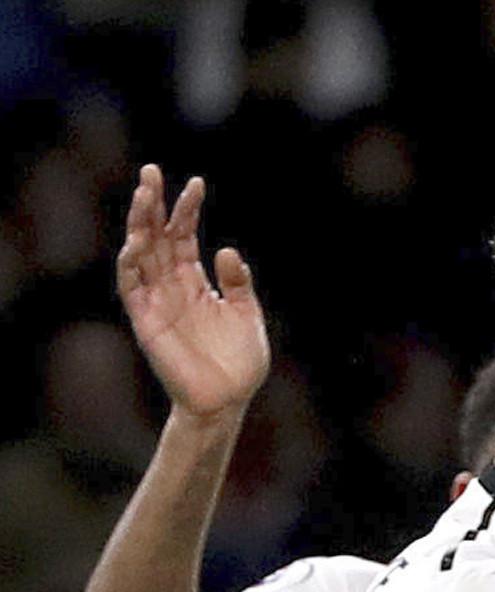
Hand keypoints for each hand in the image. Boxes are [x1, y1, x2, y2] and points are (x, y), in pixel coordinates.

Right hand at [115, 164, 265, 422]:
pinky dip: (131, 262)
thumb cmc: (239, 363)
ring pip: (140, 253)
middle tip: (151, 171)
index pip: (185, 237)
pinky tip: (136, 240)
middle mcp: (172, 285)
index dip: (187, 209)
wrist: (227, 401)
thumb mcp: (247, 316)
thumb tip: (225, 250)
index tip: (195, 182)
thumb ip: (237, 284)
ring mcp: (156, 300)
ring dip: (139, 223)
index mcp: (196, 282)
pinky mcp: (145, 319)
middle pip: (156, 236)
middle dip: (153, 204)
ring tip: (143, 193)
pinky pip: (131, 285)